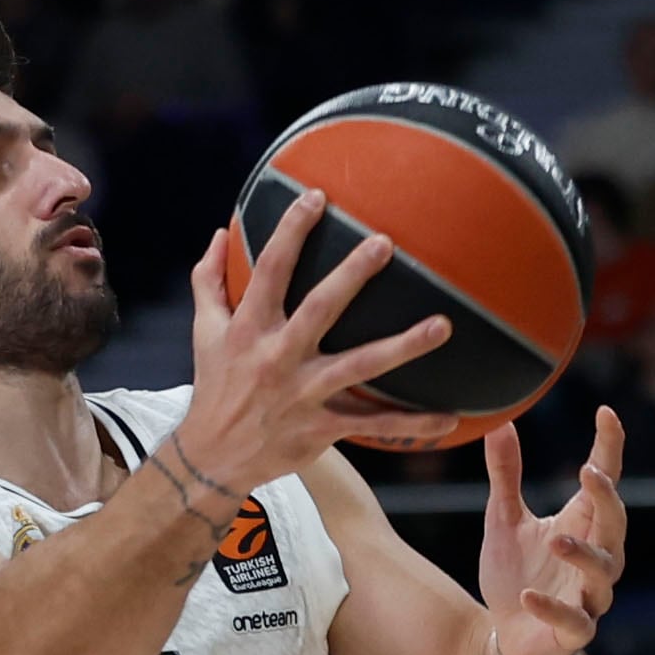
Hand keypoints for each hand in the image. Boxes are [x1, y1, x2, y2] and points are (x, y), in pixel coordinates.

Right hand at [173, 189, 469, 491]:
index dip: (292, 232)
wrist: (213, 457)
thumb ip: (210, 280)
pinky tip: (449, 419)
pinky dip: (411, 425)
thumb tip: (220, 232)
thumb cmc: (215, 386)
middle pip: (320, 309)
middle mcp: (278, 358)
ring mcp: (303, 394)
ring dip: (403, 346)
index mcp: (250, 328)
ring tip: (442, 326)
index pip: (270, 270)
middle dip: (352, 275)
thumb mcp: (205, 332)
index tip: (317, 197)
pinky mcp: (321, 429)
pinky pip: (372, 425)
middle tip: (385, 242)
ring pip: (359, 366)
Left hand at [480, 410, 626, 654]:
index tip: (606, 413)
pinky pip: (573, 621)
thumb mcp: (503, 520)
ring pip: (603, 573)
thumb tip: (499, 422)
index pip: (605, 481)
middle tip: (591, 472)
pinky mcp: (573, 632)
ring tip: (557, 539)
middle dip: (607, 499)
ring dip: (584, 554)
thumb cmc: (516, 575)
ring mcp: (589, 596)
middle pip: (615, 523)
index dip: (610, 447)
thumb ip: (506, 475)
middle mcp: (596, 557)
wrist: (509, 639)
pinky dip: (551, 609)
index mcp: (583, 524)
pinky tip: (527, 596)